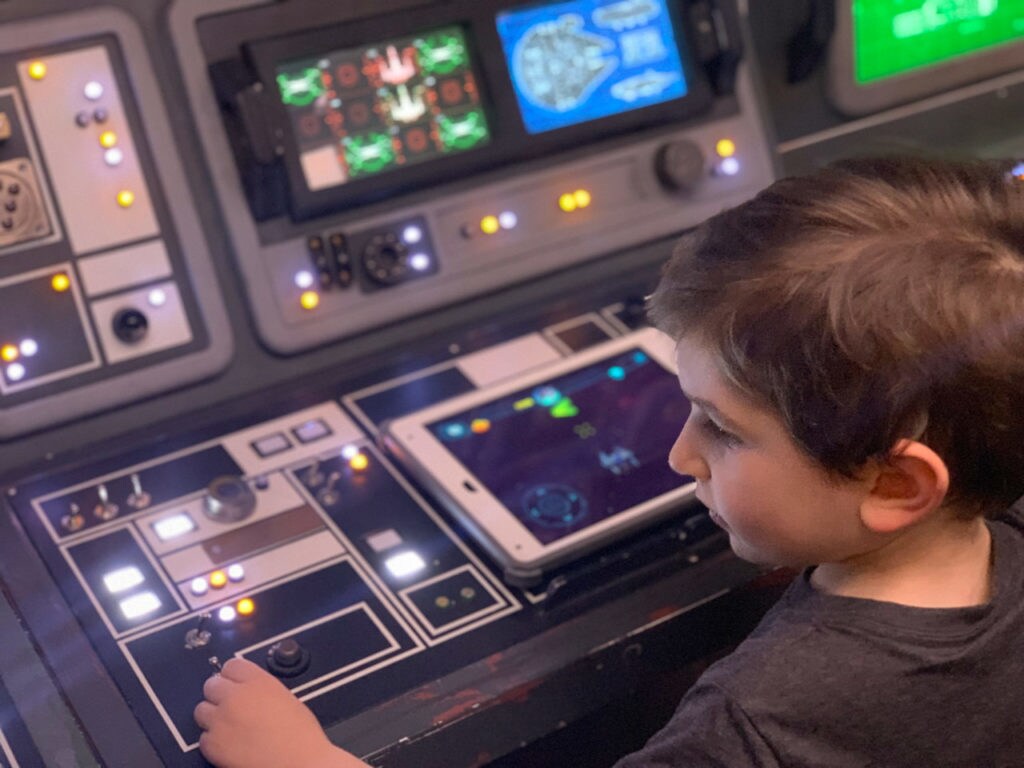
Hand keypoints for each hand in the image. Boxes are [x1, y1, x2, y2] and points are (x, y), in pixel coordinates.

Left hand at [194, 657, 367, 767]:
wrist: (299, 762)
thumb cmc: (300, 735)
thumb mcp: (286, 697)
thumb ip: (262, 688)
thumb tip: (248, 691)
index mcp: (257, 681)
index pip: (231, 666)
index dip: (233, 677)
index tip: (235, 684)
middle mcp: (236, 696)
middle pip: (211, 685)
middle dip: (219, 695)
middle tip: (230, 707)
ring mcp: (221, 720)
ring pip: (201, 710)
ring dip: (212, 717)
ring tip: (228, 727)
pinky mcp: (213, 745)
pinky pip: (203, 737)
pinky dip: (213, 741)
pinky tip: (230, 745)